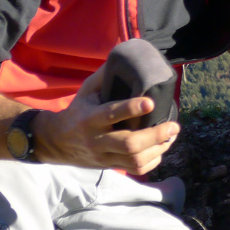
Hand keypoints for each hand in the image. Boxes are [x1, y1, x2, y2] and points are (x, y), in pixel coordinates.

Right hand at [31, 65, 179, 173]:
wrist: (55, 142)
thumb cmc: (78, 110)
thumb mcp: (86, 91)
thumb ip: (106, 77)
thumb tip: (127, 59)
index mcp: (90, 118)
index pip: (111, 114)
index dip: (131, 108)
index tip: (151, 102)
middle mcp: (97, 140)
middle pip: (128, 144)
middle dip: (155, 136)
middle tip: (174, 125)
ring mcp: (103, 156)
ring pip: (134, 160)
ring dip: (158, 149)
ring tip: (171, 135)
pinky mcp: (109, 166)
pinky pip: (135, 170)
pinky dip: (153, 161)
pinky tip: (162, 148)